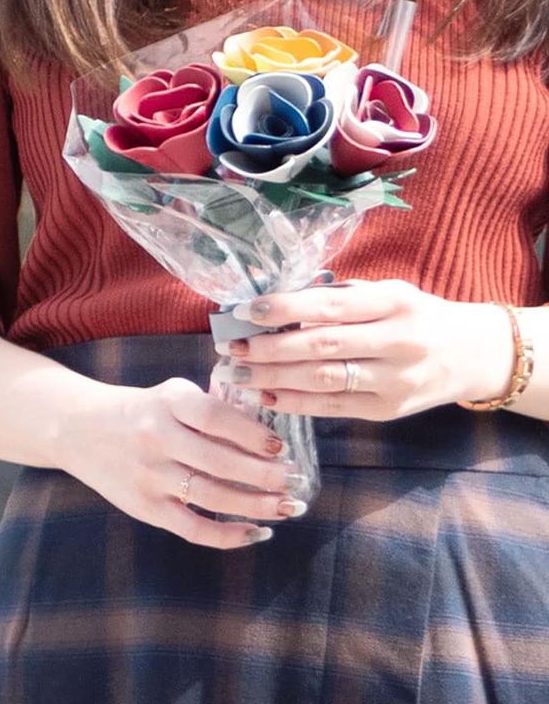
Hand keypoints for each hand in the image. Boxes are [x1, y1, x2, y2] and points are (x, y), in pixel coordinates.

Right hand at [53, 376, 309, 549]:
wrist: (79, 429)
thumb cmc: (139, 411)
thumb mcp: (170, 394)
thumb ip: (212, 408)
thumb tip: (267, 436)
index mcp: (167, 403)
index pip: (217, 418)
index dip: (252, 434)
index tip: (280, 446)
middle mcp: (156, 438)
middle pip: (221, 462)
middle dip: (265, 475)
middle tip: (295, 482)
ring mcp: (150, 476)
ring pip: (213, 497)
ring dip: (256, 505)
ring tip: (285, 507)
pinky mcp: (144, 507)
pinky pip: (193, 528)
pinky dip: (228, 535)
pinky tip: (255, 532)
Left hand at [211, 278, 515, 419]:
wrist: (474, 355)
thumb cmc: (416, 316)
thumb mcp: (388, 294)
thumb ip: (340, 298)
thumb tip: (276, 304)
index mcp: (394, 302)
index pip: (330, 305)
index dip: (284, 308)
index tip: (245, 311)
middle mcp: (398, 341)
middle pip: (321, 345)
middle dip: (268, 347)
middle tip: (230, 347)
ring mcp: (394, 379)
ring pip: (322, 379)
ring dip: (273, 377)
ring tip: (237, 374)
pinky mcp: (387, 410)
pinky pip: (331, 407)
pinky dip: (294, 402)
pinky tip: (265, 395)